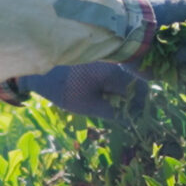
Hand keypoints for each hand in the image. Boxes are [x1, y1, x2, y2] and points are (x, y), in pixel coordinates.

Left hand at [10, 62, 153, 119]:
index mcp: (114, 72)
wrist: (40, 70)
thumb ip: (113, 112)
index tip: (145, 123)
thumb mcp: (88, 106)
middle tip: (135, 121)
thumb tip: (133, 121)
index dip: (144, 108)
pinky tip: (115, 103)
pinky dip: (120, 91)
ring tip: (126, 115)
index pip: (140, 92)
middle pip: (137, 85)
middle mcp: (116, 63)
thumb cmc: (62, 88)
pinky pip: (120, 78)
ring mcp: (111, 62)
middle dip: (138, 104)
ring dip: (129, 98)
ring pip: (129, 81)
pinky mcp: (104, 64)